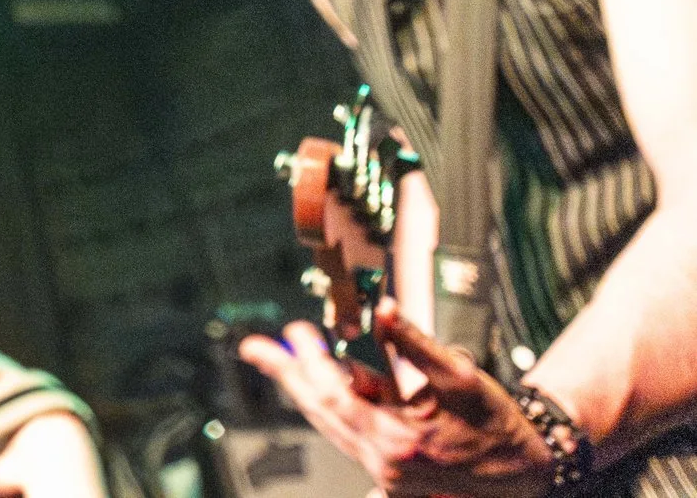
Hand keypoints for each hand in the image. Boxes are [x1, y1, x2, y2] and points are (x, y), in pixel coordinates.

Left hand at [238, 299, 555, 496]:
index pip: (332, 394)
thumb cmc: (498, 427)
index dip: (308, 361)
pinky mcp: (392, 476)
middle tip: (256, 348)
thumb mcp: (459, 378)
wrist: (528, 475)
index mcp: (397, 440)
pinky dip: (332, 412)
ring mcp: (386, 475)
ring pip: (332, 426)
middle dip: (287, 376)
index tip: (294, 331)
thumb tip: (382, 309)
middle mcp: (384, 462)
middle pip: (321, 413)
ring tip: (280, 361)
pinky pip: (350, 438)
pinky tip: (315, 393)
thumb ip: (414, 344)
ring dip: (306, 392)